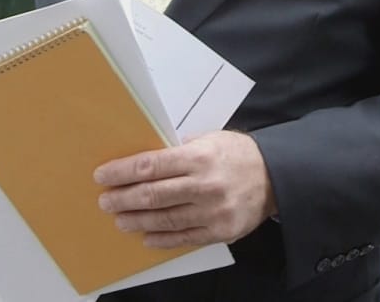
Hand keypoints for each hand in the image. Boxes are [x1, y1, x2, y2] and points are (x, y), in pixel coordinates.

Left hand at [95, 130, 276, 248]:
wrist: (276, 177)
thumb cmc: (238, 154)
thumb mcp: (210, 138)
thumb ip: (179, 148)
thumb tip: (145, 158)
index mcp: (199, 157)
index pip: (150, 165)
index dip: (122, 171)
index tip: (102, 175)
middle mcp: (204, 185)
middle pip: (153, 195)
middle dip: (123, 198)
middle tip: (105, 201)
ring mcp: (212, 212)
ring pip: (165, 220)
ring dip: (137, 221)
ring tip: (119, 219)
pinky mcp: (220, 231)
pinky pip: (184, 238)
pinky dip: (162, 239)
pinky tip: (146, 236)